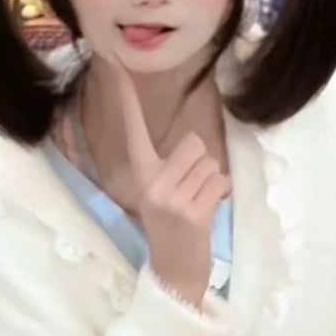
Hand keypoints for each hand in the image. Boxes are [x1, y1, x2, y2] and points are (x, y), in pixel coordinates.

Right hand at [103, 54, 229, 307]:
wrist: (175, 274)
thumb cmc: (174, 229)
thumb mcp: (163, 195)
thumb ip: (172, 168)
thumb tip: (193, 147)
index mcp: (141, 175)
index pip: (133, 129)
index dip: (124, 94)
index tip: (113, 60)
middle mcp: (151, 184)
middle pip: (194, 142)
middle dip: (202, 163)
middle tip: (192, 191)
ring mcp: (171, 199)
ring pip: (211, 162)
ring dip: (214, 181)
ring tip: (199, 204)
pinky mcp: (192, 213)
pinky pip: (221, 181)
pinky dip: (222, 194)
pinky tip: (207, 214)